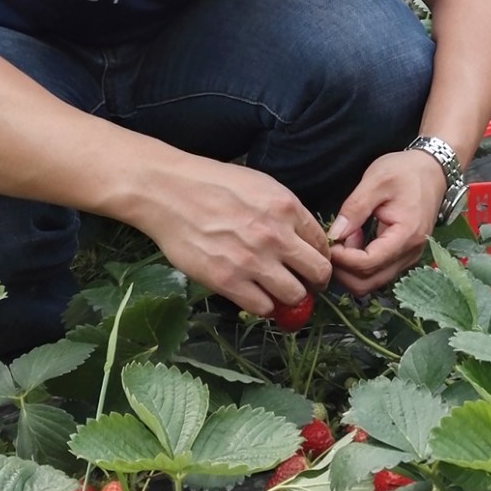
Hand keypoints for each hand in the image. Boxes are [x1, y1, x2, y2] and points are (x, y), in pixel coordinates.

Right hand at [143, 160, 331, 317]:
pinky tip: (255, 296)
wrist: (169, 192)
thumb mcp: (260, 185)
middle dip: (315, 282)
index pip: (322, 244)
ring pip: (294, 296)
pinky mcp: (228, 281)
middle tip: (304, 284)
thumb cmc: (212, 184)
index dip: (319, 257)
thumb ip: (285, 212)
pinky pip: (263, 307)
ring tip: (278, 292)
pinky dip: (264, 306)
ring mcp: (253, 261)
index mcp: (287, 208)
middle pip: (318, 273)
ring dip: (290, 297)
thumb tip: (302, 237)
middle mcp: (276, 236)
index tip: (311, 264)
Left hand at [326, 148, 446, 296]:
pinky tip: (355, 239)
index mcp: (406, 235)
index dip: (342, 259)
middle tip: (332, 243)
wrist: (433, 171)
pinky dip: (359, 263)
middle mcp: (410, 254)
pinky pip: (377, 272)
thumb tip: (334, 235)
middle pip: (368, 283)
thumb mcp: (376, 181)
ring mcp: (408, 259)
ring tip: (346, 237)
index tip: (328, 241)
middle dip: (342, 269)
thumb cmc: (405, 172)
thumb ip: (354, 209)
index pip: (368, 264)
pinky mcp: (403, 257)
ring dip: (350, 267)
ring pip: (371, 282)